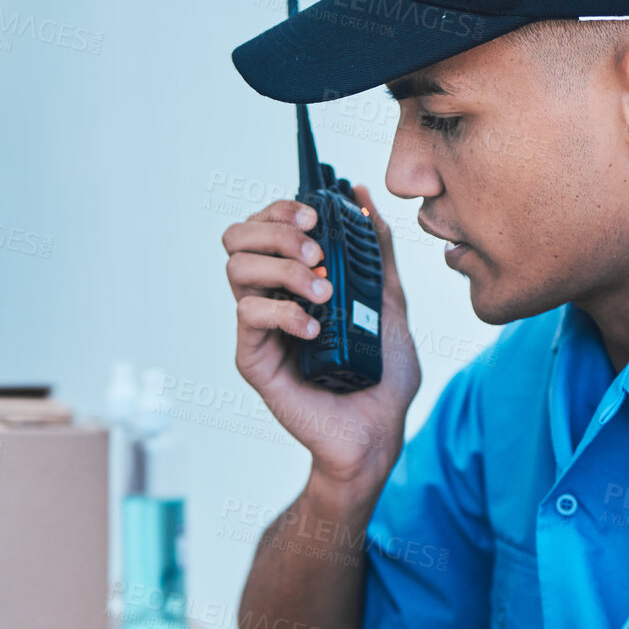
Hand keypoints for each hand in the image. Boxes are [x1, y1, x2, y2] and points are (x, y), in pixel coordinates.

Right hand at [221, 186, 420, 490]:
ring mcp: (259, 328)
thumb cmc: (383, 374)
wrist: (377, 431)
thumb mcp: (390, 301)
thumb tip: (364, 198)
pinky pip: (249, 315)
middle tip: (315, 249)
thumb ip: (377, 252)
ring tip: (323, 292)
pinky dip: (284, 311)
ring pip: (238, 269)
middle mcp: (270, 297)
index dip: (281, 210)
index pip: (264, 226)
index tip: (316, 216)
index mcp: (295, 279)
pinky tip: (314, 327)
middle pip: (238, 238)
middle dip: (275, 230)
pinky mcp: (254, 358)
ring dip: (282, 268)